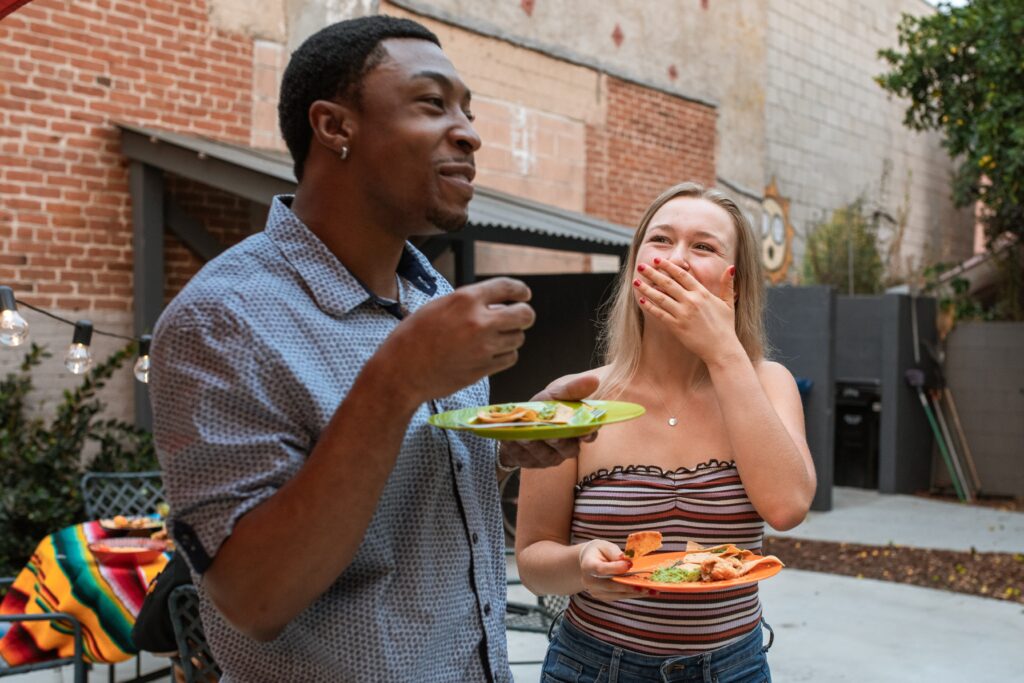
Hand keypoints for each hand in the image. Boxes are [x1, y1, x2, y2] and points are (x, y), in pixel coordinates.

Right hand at [380, 277, 534, 403]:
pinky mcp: (484, 368)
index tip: (524, 294)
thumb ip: (467, 303)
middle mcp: (479, 321)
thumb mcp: (438, 307)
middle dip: (525, 314)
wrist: (402, 371)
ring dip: (512, 336)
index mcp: (465, 299)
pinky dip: (506, 354)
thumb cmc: (413, 337)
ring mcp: (484, 347)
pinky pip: (510, 358)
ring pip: (518, 338)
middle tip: (520, 317)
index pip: (506, 287)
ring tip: (497, 337)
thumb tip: (495, 305)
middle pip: (524, 314)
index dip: (520, 290)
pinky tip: (493, 353)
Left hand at [497, 373, 599, 468]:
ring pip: (544, 455)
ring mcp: (548, 458)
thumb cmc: (544, 407)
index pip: (588, 435)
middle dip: (556, 440)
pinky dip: (516, 448)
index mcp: (576, 431)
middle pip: (566, 448)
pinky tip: (510, 440)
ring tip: (522, 434)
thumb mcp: (555, 395)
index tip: (584, 433)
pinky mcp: (530, 462)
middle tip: (546, 432)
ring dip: (533, 444)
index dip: (588, 435)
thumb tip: (594, 380)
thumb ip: (572, 390)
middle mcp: (565, 448)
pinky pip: (524, 458)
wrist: (519, 418)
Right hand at [577, 539, 649, 601]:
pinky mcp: (603, 597)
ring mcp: (595, 591)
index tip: (629, 565)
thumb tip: (627, 560)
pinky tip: (646, 591)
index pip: (601, 569)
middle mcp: (589, 581)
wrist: (588, 561)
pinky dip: (632, 594)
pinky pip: (619, 597)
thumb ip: (614, 553)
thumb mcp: (605, 546)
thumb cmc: (599, 551)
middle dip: (629, 586)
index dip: (615, 568)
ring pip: (617, 594)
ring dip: (635, 593)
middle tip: (646, 585)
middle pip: (610, 585)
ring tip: (651, 590)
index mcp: (588, 565)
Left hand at [635, 259, 740, 363]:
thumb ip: (727, 284)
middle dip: (653, 273)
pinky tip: (642, 300)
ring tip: (636, 282)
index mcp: (702, 293)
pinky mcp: (677, 327)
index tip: (657, 260)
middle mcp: (691, 301)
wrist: (722, 349)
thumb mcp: (728, 303)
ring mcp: (683, 314)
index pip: (682, 275)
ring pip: (660, 297)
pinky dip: (650, 306)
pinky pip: (660, 314)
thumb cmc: (725, 327)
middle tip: (641, 266)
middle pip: (668, 283)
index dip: (668, 266)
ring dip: (647, 288)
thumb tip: (731, 267)